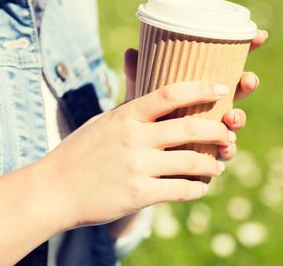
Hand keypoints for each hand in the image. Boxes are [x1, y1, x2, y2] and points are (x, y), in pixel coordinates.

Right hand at [45, 81, 231, 226]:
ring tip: (217, 166)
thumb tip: (147, 87)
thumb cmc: (80, 152)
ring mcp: (136, 167)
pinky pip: (181, 190)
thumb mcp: (102, 121)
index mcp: (125, 115)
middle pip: (190, 128)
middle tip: (228, 135)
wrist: (54, 189)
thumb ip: (130, 106)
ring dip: (212, 164)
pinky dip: (197, 189)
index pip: (170, 93)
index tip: (221, 88)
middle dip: (217, 131)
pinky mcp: (138, 194)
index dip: (200, 88)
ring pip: (192, 162)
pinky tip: (200, 187)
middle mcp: (133, 138)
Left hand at [123, 29, 268, 160]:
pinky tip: (226, 147)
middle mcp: (212, 105)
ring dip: (238, 118)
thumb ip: (138, 76)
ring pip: (234, 121)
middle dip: (248, 83)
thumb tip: (130, 51)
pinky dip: (227, 149)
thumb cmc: (144, 118)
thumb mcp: (140, 95)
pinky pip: (225, 151)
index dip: (247, 49)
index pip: (228, 64)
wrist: (137, 153)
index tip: (260, 35)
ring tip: (231, 116)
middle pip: (238, 91)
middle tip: (249, 79)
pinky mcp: (210, 153)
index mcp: (200, 86)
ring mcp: (214, 129)